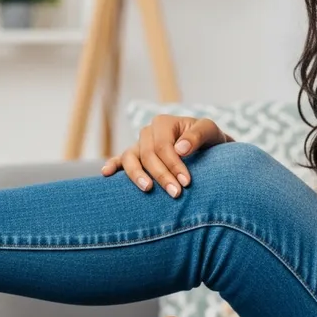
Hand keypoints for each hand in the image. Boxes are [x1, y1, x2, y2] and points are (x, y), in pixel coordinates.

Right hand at [101, 115, 233, 197]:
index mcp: (163, 123)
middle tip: (176, 193)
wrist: (207, 150)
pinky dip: (112, 166)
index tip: (186, 182)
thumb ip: (198, 135)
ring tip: (148, 189)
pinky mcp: (135, 158)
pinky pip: (120, 161)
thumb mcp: (210, 131)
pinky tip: (106, 173)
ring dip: (136, 174)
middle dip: (161, 175)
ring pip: (129, 158)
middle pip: (147, 154)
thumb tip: (180, 148)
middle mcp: (147, 133)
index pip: (163, 145)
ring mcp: (138, 145)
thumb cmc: (209, 140)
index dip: (173, 164)